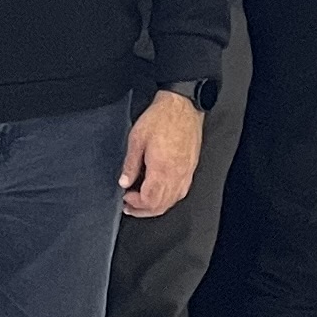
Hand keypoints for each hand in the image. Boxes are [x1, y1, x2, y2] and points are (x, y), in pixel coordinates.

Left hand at [121, 89, 202, 218]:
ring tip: (142, 203)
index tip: (125, 197)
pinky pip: (181, 192)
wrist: (182, 106)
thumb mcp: (136, 139)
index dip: (135, 204)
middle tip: (130, 206)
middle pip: (161, 206)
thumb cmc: (161, 118)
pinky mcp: (191, 168)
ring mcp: (186, 173)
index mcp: (161, 170)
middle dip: (143, 210)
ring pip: (172, 201)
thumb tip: (124, 182)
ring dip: (156, 206)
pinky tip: (160, 194)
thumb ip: (130, 164)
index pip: (149, 201)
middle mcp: (176, 175)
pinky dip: (169, 199)